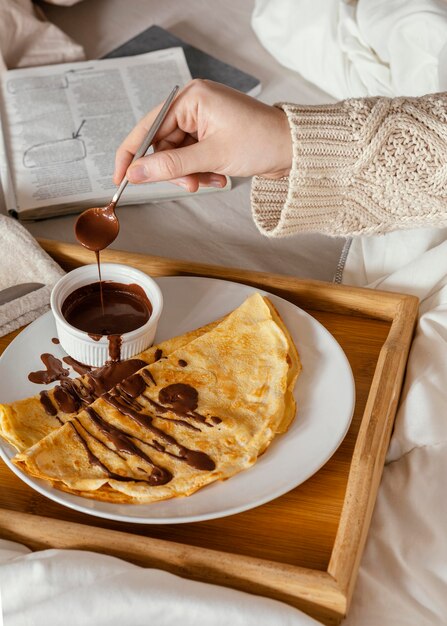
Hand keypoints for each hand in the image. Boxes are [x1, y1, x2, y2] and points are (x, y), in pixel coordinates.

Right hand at [114, 79, 292, 191]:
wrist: (294, 150)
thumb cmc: (260, 142)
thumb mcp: (211, 156)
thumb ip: (170, 166)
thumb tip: (136, 172)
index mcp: (191, 98)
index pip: (148, 127)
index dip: (132, 154)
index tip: (121, 178)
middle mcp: (194, 105)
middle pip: (162, 145)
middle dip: (174, 170)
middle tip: (189, 185)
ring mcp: (203, 121)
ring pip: (178, 156)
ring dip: (191, 175)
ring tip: (212, 180)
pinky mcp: (212, 135)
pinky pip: (193, 158)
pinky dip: (202, 173)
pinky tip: (219, 177)